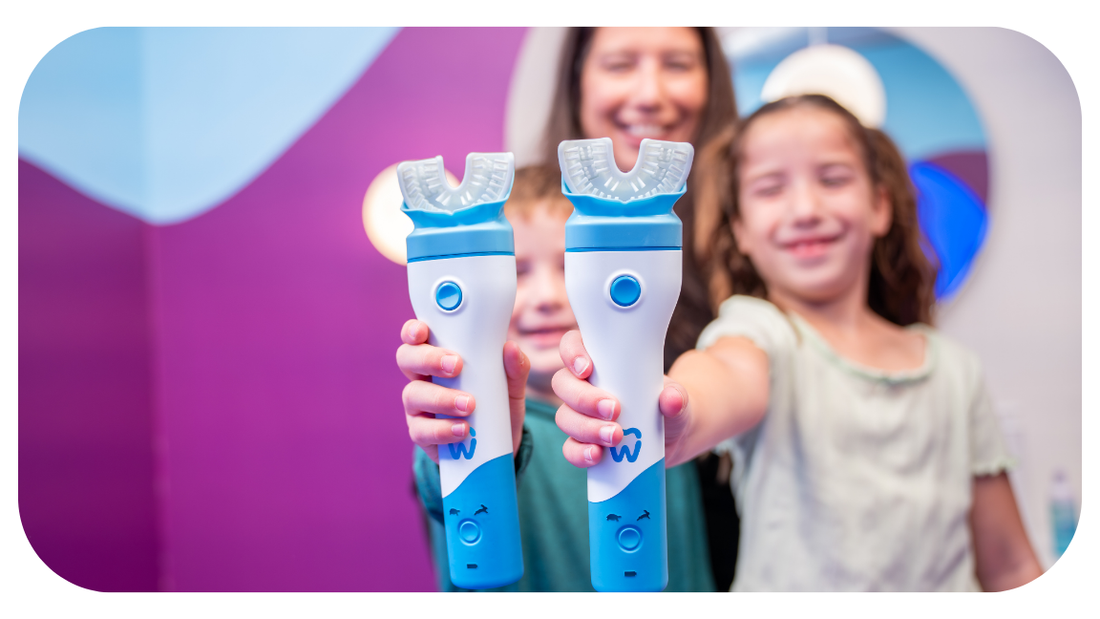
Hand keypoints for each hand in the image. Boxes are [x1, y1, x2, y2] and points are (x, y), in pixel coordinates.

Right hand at [396, 319, 529, 463]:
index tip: (423, 331)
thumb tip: (512, 348)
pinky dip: (442, 430)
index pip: (417, 337)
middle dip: (428, 359)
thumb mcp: (512, 385)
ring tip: (469, 405)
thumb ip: (514, 367)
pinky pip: (420, 430)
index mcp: (439, 356)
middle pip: (406, 359)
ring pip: (413, 394)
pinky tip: (462, 429)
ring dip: (441, 398)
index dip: (413, 330)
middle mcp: (423, 377)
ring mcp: (418, 406)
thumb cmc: (498, 404)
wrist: (498, 444)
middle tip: (455, 366)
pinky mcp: (421, 433)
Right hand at [551, 329, 693, 467]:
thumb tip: (671, 399)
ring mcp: (581, 415)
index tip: (587, 369)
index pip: (572, 345)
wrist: (673, 437)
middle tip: (614, 409)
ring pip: (564, 417)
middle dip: (584, 398)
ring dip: (586, 428)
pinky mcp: (584, 442)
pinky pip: (570, 448)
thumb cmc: (667, 405)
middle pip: (563, 384)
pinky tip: (596, 456)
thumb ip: (676, 396)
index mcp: (601, 362)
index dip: (572, 353)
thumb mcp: (677, 397)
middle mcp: (584, 385)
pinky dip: (580, 452)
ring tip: (615, 437)